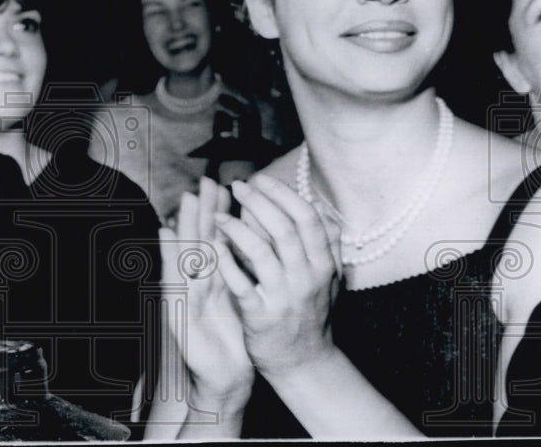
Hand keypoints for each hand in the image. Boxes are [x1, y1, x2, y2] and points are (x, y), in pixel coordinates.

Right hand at [160, 177, 254, 409]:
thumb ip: (241, 272)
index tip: (226, 186)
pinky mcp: (177, 307)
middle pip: (202, 239)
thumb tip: (248, 244)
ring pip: (187, 251)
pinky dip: (169, 253)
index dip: (221, 213)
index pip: (219, 239)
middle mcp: (200, 281)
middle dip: (204, 209)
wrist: (223, 377)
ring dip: (185, 223)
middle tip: (206, 181)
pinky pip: (174, 276)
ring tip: (186, 198)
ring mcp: (187, 292)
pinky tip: (165, 232)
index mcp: (217, 277)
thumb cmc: (234, 339)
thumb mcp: (241, 299)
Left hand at [215, 174, 341, 380]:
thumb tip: (319, 205)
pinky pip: (241, 285)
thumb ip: (325, 242)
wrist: (305, 362)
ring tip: (218, 215)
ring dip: (239, 229)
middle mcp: (307, 278)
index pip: (307, 218)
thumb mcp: (328, 277)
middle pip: (285, 229)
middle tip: (238, 185)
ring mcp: (285, 297)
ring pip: (263, 253)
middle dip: (260, 202)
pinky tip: (212, 246)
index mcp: (324, 264)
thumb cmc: (311, 312)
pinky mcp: (261, 316)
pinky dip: (226, 263)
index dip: (283, 194)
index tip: (262, 179)